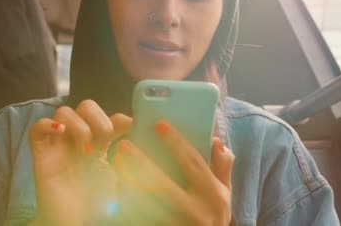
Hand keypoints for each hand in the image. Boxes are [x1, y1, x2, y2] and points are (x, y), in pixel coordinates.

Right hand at [28, 100, 130, 224]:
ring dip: (79, 125)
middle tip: (104, 140)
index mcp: (101, 145)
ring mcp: (60, 146)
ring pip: (63, 112)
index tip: (133, 127)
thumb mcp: (121, 177)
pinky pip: (36, 129)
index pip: (111, 118)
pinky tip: (60, 132)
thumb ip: (128, 156)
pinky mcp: (41, 156)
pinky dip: (47, 124)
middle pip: (86, 106)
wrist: (76, 223)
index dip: (122, 119)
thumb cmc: (99, 204)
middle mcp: (79, 141)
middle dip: (98, 118)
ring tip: (85, 149)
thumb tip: (136, 132)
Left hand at [113, 121, 234, 224]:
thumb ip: (222, 168)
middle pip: (164, 184)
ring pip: (147, 205)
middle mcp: (197, 211)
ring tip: (115, 167)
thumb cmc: (214, 216)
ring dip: (129, 186)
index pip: (194, 163)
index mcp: (213, 195)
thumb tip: (216, 140)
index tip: (159, 124)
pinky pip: (141, 220)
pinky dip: (127, 208)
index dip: (176, 143)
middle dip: (142, 164)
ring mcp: (178, 225)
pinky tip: (117, 194)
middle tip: (123, 145)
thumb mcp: (224, 193)